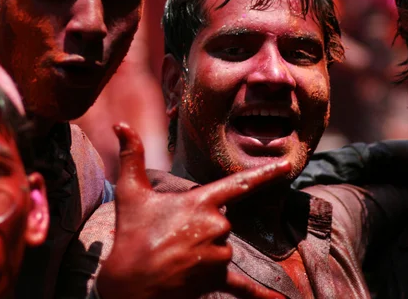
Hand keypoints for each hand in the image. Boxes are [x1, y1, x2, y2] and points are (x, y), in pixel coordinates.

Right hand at [96, 123, 288, 298]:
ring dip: (205, 249)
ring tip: (176, 256)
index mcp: (200, 203)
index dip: (264, 173)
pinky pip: (243, 286)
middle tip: (171, 235)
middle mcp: (216, 227)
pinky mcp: (216, 279)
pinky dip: (260, 295)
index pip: (238, 183)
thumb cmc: (131, 234)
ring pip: (222, 247)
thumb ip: (131, 156)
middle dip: (200, 226)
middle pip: (221, 221)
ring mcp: (218, 255)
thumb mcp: (129, 192)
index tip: (286, 165)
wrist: (130, 282)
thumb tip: (120, 125)